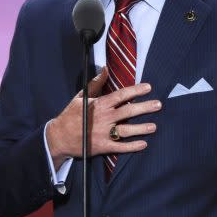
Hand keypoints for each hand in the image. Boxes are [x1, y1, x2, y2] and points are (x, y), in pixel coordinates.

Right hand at [46, 66, 160, 169]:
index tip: (148, 87)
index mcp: (99, 104)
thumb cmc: (70, 115)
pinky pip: (120, 147)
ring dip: (141, 128)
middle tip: (158, 105)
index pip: (122, 95)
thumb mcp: (81, 96)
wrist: (58, 137)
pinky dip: (132, 146)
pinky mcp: (102, 146)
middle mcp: (104, 118)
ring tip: (154, 126)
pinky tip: (143, 144)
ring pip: (127, 130)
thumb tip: (105, 69)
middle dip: (145, 108)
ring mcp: (104, 133)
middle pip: (128, 112)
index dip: (136, 91)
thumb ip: (95, 83)